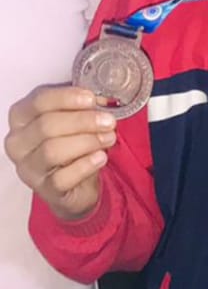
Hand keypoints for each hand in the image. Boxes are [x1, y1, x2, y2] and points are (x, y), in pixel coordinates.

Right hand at [4, 84, 116, 220]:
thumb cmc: (72, 144)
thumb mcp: (75, 120)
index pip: (39, 101)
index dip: (67, 98)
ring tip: (109, 138)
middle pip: (46, 125)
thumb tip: (102, 101)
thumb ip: (84, 107)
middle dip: (82, 121)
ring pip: (52, 151)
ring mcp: (28, 169)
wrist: (77, 185)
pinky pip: (62, 177)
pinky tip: (101, 158)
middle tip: (108, 121)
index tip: (91, 99)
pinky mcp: (44, 190)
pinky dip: (85, 165)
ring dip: (86, 142)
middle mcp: (18, 143)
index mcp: (21, 117)